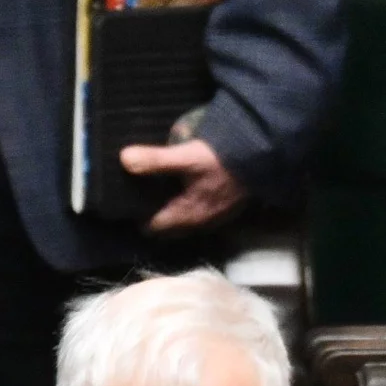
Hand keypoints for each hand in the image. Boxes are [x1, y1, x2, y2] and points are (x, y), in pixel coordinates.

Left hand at [124, 138, 248, 235]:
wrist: (262, 158)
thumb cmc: (222, 160)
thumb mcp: (186, 157)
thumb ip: (155, 160)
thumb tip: (123, 159)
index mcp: (186, 215)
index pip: (153, 226)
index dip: (137, 216)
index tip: (124, 202)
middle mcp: (199, 222)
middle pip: (168, 227)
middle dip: (153, 216)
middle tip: (136, 197)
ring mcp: (214, 217)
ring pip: (183, 221)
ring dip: (170, 211)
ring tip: (155, 192)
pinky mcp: (225, 207)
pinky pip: (198, 212)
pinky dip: (186, 204)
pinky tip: (183, 188)